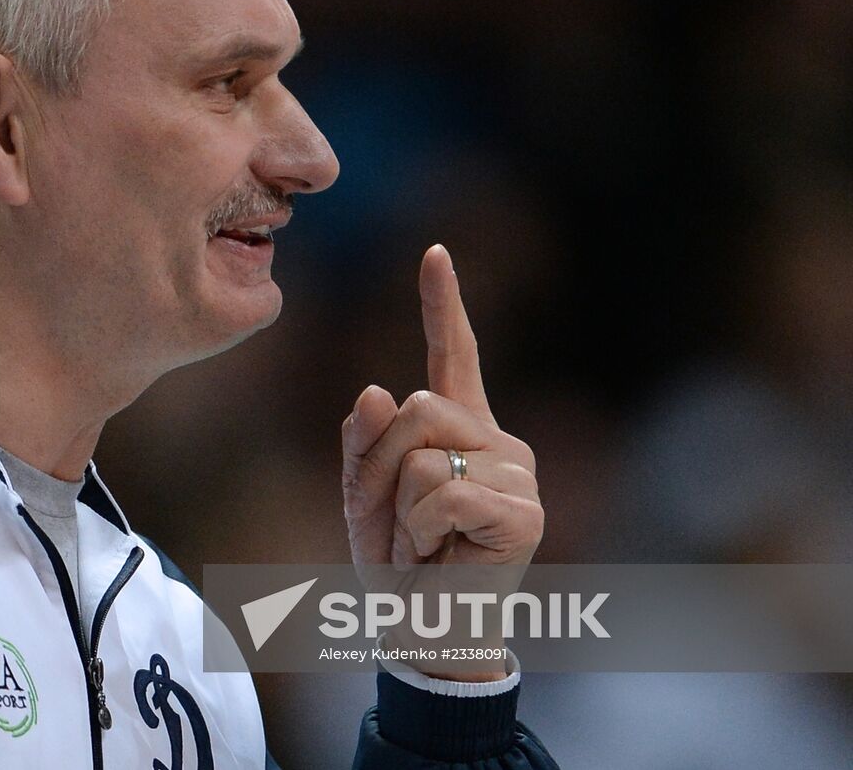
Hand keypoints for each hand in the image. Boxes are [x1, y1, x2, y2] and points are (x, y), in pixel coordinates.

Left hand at [340, 246, 542, 674]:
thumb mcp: (363, 497)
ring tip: (424, 543)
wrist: (424, 634)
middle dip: (383, 465)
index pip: (452, 355)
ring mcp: (516, 473)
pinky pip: (442, 491)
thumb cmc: (397, 566)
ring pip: (424, 450)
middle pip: (418, 404)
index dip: (443, 304)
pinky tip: (442, 555)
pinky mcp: (524, 510)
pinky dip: (421, 531)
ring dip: (401, 506)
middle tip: (400, 523)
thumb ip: (364, 444)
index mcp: (460, 429)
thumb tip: (376, 388)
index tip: (433, 253)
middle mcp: (497, 439)